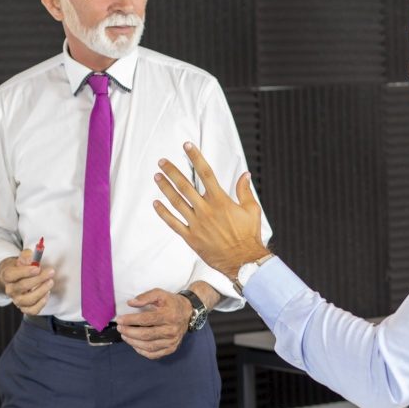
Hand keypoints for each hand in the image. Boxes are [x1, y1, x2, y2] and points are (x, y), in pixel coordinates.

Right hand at [0, 249, 53, 315]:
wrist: (18, 280)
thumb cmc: (22, 268)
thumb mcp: (23, 258)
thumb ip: (26, 256)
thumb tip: (31, 259)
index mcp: (7, 276)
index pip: (11, 275)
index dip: (24, 272)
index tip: (37, 268)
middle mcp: (10, 290)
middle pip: (22, 286)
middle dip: (38, 279)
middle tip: (50, 272)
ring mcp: (17, 300)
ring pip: (28, 300)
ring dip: (41, 291)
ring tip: (50, 282)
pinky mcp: (24, 308)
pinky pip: (32, 310)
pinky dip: (41, 303)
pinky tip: (47, 294)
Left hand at [115, 288, 192, 359]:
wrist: (187, 312)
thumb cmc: (171, 303)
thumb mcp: (160, 294)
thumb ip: (145, 297)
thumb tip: (130, 303)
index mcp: (169, 315)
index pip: (146, 320)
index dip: (130, 320)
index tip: (119, 319)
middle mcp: (172, 330)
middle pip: (146, 335)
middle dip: (129, 332)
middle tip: (120, 328)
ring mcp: (172, 341)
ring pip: (148, 346)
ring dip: (133, 342)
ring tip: (124, 336)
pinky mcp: (171, 348)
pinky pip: (154, 354)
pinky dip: (142, 351)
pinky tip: (134, 345)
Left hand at [154, 143, 269, 277]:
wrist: (243, 261)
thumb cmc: (249, 235)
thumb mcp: (252, 210)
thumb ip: (245, 191)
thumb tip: (245, 175)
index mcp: (221, 201)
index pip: (206, 173)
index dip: (196, 158)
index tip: (187, 146)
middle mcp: (206, 210)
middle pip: (185, 186)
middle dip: (172, 171)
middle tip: (162, 161)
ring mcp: (197, 224)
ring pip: (177, 202)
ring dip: (165, 188)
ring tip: (156, 177)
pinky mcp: (191, 237)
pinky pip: (174, 223)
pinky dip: (164, 213)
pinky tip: (156, 204)